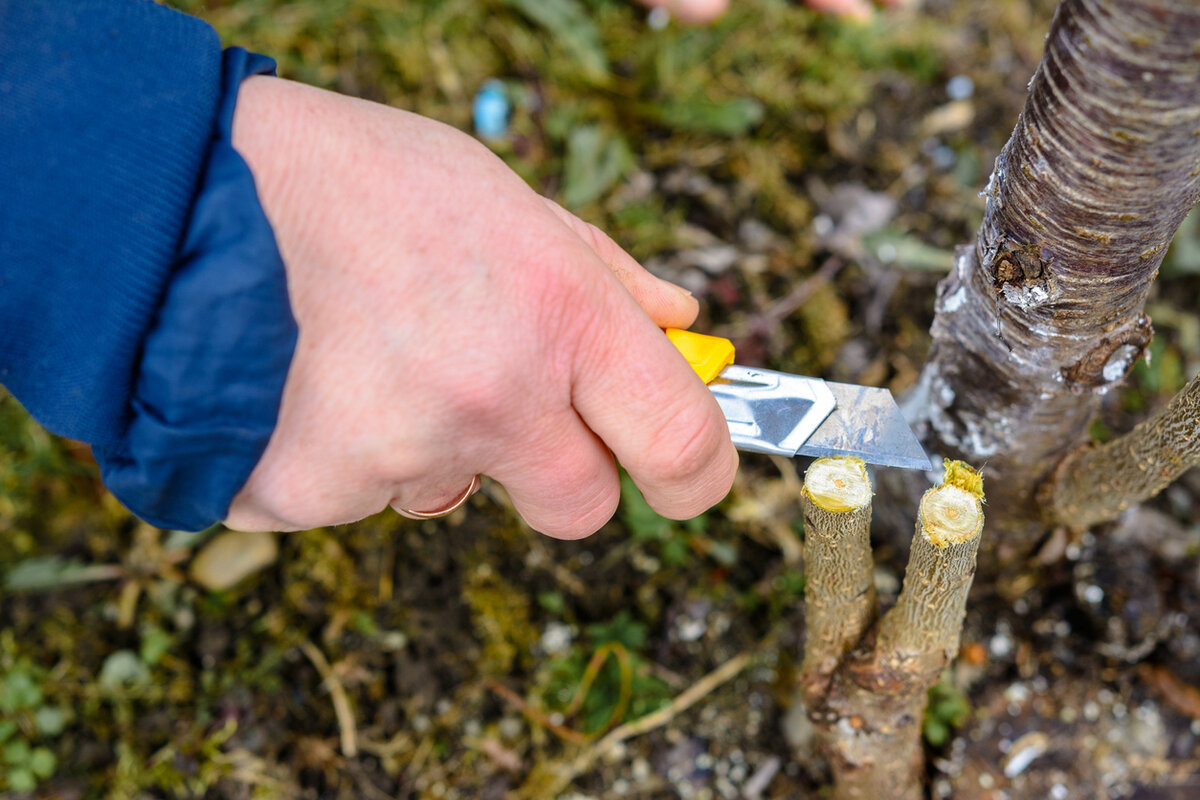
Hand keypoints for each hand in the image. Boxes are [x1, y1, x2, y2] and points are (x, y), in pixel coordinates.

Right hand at [224, 77, 737, 537]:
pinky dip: (349, 459)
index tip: (684, 476)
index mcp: (558, 310)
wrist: (183, 198)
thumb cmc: (356, 183)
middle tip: (504, 403)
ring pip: (459, 498)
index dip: (699, 474)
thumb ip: (604, 270)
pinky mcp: (317, 495)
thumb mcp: (503, 194)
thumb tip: (683, 325)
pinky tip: (316, 385)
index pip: (683, 443)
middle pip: (584, 508)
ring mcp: (404, 454)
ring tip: (375, 357)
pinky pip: (366, 501)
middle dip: (561, 472)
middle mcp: (494, 395)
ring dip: (436, 448)